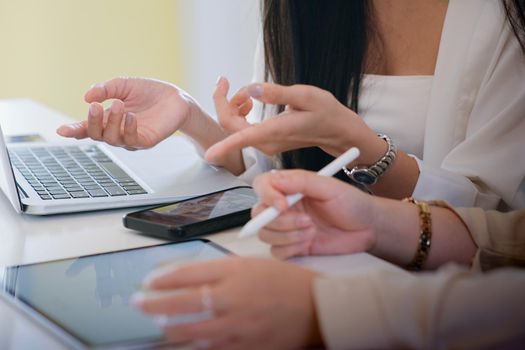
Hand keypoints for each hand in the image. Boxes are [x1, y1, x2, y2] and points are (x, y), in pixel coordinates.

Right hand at [57, 77, 198, 149]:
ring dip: (112, 122)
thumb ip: (105, 89)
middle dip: (92, 121)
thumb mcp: (124, 85)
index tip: (61, 130)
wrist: (176, 98)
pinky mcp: (146, 141)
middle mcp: (117, 131)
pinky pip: (132, 140)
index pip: (87, 128)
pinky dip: (129, 128)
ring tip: (120, 105)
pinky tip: (131, 116)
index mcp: (108, 119)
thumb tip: (87, 97)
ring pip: (112, 138)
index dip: (73, 130)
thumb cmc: (149, 93)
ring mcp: (131, 138)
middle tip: (95, 106)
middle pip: (96, 135)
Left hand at [133, 257, 321, 349]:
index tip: (148, 282)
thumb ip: (219, 270)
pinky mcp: (244, 345)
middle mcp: (232, 298)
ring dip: (169, 328)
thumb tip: (187, 276)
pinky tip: (187, 341)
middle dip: (153, 303)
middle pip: (181, 302)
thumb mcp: (251, 265)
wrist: (315, 306)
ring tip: (159, 325)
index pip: (187, 273)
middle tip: (139, 303)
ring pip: (190, 331)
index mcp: (235, 272)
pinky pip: (210, 348)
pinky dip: (195, 345)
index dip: (162, 279)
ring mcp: (237, 325)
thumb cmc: (286, 282)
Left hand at [205, 82, 384, 164]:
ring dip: (231, 106)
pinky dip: (239, 112)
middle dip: (222, 102)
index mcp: (274, 131)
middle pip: (230, 126)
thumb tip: (253, 89)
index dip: (224, 146)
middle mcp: (266, 142)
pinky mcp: (265, 142)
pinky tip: (250, 101)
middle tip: (225, 81)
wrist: (336, 131)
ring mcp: (265, 144)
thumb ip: (278, 93)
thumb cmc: (326, 113)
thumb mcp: (307, 96)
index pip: (243, 140)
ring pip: (234, 127)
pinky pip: (242, 128)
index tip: (209, 154)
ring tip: (248, 92)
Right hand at [252, 169, 377, 258]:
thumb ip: (301, 181)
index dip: (267, 196)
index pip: (262, 186)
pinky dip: (291, 248)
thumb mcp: (329, 187)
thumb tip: (275, 180)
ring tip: (312, 230)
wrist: (368, 228)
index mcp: (290, 187)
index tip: (283, 205)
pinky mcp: (292, 247)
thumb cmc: (352, 204)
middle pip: (259, 215)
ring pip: (266, 234)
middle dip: (281, 221)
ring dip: (289, 235)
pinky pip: (276, 252)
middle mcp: (284, 207)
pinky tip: (309, 242)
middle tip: (307, 221)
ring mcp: (287, 228)